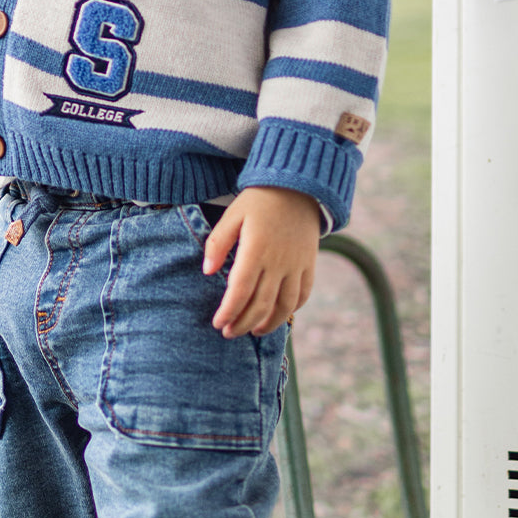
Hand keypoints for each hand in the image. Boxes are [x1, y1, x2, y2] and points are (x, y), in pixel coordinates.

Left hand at [202, 186, 320, 338]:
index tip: (218, 323)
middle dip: (243, 323)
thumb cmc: (260, 199)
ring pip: (284, 305)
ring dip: (268, 323)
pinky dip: (291, 309)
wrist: (298, 184)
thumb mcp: (233, 215)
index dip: (228, 312)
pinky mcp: (309, 263)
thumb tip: (207, 272)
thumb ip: (218, 243)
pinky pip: (303, 294)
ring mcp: (296, 264)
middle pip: (260, 305)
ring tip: (253, 331)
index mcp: (256, 250)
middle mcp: (278, 262)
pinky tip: (278, 314)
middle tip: (229, 333)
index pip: (240, 291)